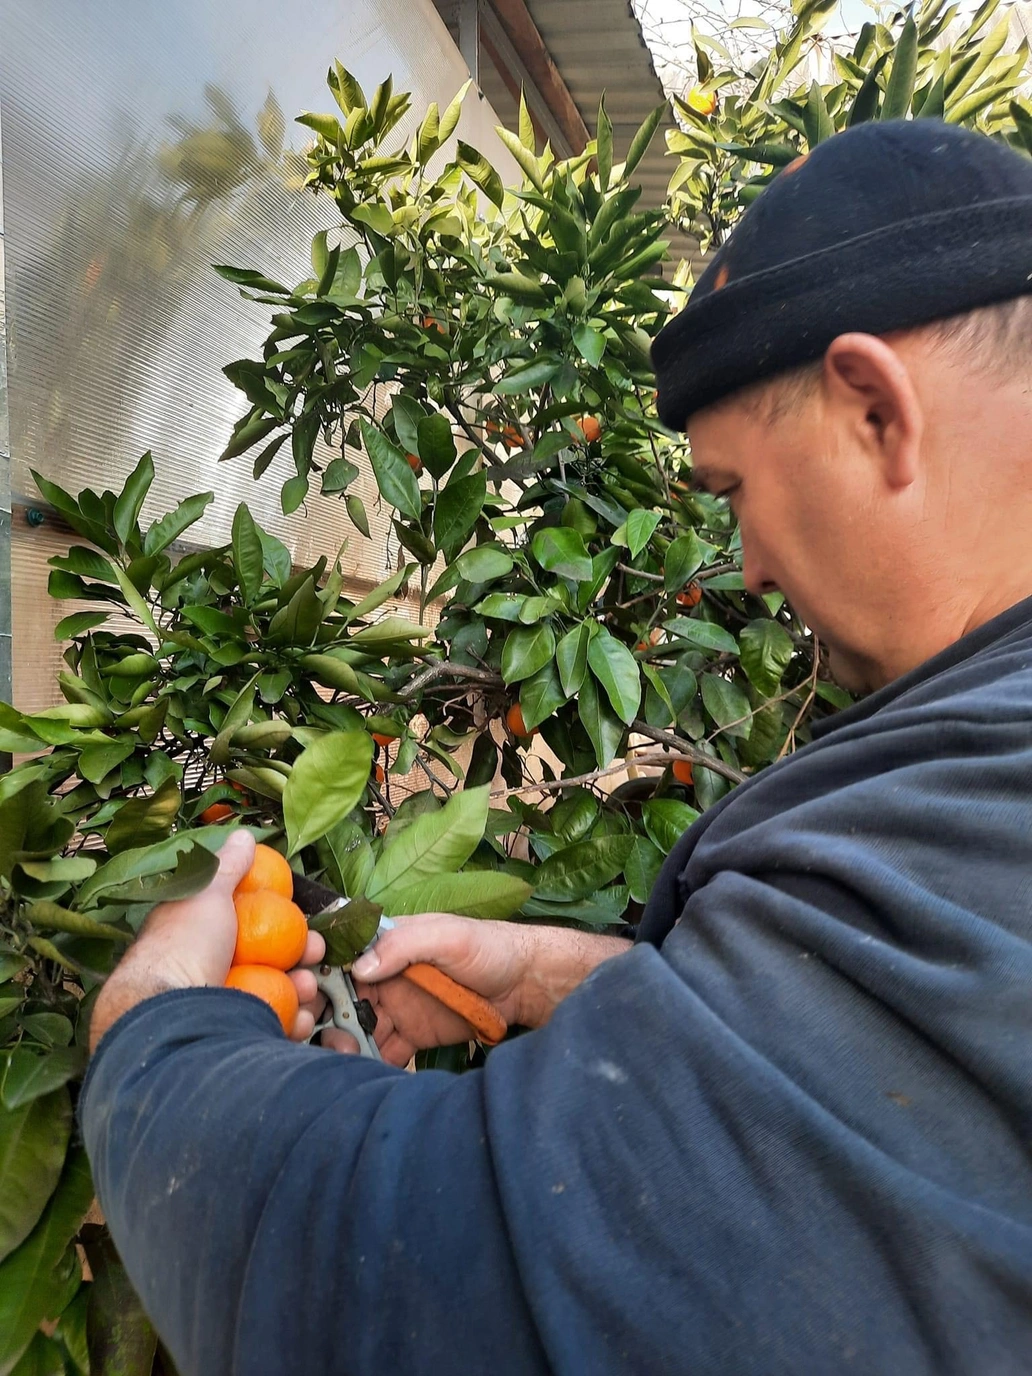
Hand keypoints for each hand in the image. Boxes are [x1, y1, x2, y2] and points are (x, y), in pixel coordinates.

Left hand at [89, 831, 324, 1050]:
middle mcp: (211, 971)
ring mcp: (222, 1006)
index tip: (303, 919)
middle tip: (316, 952)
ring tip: (308, 989)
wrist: (169, 1016)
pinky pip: (271, 1027)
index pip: (247, 923)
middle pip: (268, 960)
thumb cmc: (183, 947)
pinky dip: (293, 1023)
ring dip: (302, 989)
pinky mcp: (234, 1036)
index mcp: (201, 936)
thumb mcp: (205, 893)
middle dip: (301, 955)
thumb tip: (243, 835)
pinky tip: (301, 1019)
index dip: (280, 919)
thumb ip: (228, 867)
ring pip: (275, 995)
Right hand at [307, 914, 627, 1066]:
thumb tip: (359, 968)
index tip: (306, 994)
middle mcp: (384, 978)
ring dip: (343, 1043)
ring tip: (342, 1057)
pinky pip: (381, 1053)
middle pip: (340, 998)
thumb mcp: (447, 935)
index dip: (319, 974)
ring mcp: (396, 1009)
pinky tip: (362, 1074)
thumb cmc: (488, 947)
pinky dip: (368, 1064)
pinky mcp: (411, 1037)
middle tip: (324, 1034)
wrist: (526, 984)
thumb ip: (404, 944)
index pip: (341, 958)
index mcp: (387, 946)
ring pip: (355, 1029)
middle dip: (325, 1016)